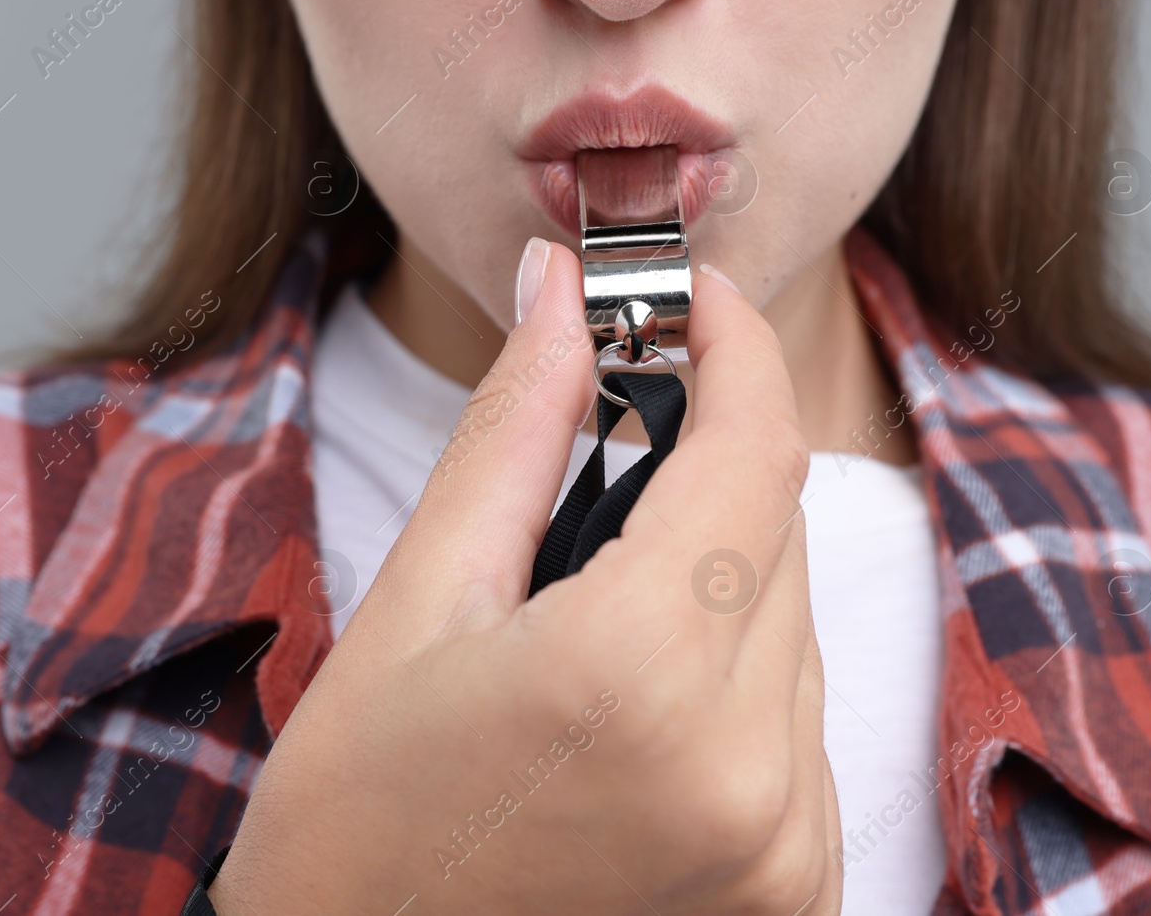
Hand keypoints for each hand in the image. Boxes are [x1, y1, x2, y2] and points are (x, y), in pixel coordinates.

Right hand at [209, 240, 839, 915]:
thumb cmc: (352, 821)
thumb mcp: (418, 605)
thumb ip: (515, 433)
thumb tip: (560, 294)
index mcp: (640, 671)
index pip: (754, 451)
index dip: (738, 348)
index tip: (700, 299)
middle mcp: (747, 765)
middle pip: (780, 532)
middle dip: (713, 459)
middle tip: (629, 426)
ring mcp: (787, 845)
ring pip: (796, 626)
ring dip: (722, 573)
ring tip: (602, 597)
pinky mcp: (796, 889)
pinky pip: (797, 722)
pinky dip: (738, 674)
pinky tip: (641, 692)